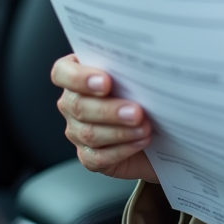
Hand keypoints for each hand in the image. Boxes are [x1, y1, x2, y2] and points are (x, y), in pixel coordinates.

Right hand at [51, 53, 158, 182]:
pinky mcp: (88, 156)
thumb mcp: (139, 76)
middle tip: (136, 111)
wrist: (160, 128)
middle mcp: (73, 102)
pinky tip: (140, 141)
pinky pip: (97, 157)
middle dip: (109, 109)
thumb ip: (132, 67)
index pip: (63, 72)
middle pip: (77, 105)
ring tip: (144, 127)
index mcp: (79, 74)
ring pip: (88, 133)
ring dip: (120, 131)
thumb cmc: (147, 94)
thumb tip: (142, 66)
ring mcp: (77, 130)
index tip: (106, 82)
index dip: (79, 77)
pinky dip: (122, 149)